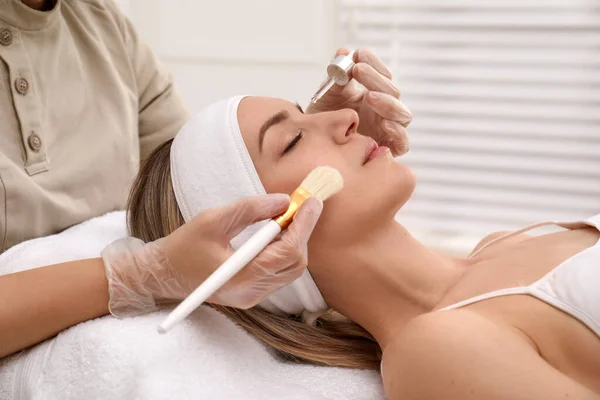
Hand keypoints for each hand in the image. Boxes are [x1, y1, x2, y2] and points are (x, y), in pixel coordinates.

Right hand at [101, 194, 322, 316]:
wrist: (164, 274)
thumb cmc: (183, 246)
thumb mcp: (213, 219)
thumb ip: (250, 209)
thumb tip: (284, 200)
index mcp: (241, 277)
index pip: (287, 253)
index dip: (303, 225)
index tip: (311, 201)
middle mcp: (252, 293)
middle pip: (295, 262)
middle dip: (302, 231)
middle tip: (301, 205)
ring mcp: (254, 297)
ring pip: (292, 269)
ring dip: (295, 240)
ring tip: (287, 216)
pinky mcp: (253, 294)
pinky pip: (281, 273)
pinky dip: (285, 250)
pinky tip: (276, 232)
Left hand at [307, 48, 411, 155]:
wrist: (315, 145)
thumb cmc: (325, 119)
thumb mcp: (328, 94)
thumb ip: (336, 75)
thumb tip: (343, 52)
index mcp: (374, 94)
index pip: (383, 75)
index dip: (373, 63)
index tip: (358, 54)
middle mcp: (384, 111)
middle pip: (393, 92)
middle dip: (376, 79)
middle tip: (358, 70)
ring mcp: (388, 130)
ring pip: (402, 114)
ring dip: (388, 103)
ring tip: (369, 96)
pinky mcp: (389, 150)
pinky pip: (402, 143)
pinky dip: (398, 133)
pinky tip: (384, 124)